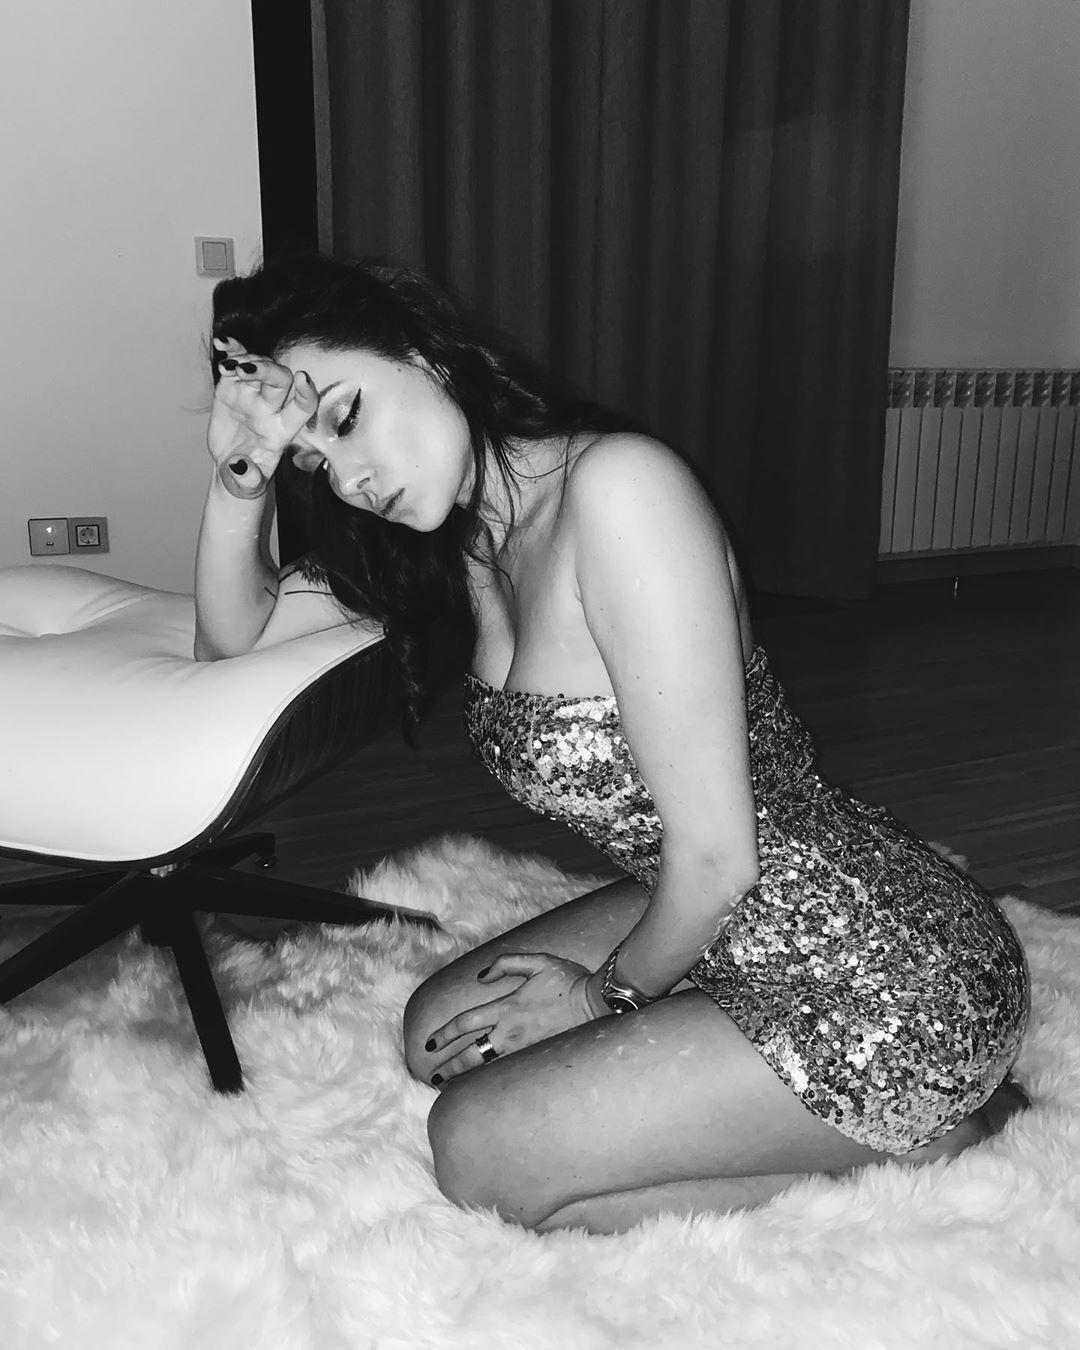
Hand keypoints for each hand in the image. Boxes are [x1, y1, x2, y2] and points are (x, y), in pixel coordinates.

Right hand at [207, 337, 318, 498]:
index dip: (306, 392)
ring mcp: (254, 394)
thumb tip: (240, 466)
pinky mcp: (233, 386)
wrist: (231, 467)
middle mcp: (272, 407)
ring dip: (245, 359)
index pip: (302, 407)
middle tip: (244, 370)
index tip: (303, 378)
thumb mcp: (245, 485)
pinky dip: (232, 350)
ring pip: (259, 366)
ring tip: (227, 367)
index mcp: (283, 429)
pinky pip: (237, 362)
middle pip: (280, 379)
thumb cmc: (246, 478)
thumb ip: (246, 478)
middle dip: (266, 369)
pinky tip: (222, 343)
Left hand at [425, 952, 598, 1085]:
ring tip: (451, 1088)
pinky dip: (491, 1082)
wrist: (597, 1003)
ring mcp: (525, 1049)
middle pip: (472, 1056)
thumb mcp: (537, 961)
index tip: (429, 1045)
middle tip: (434, 1077)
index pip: (465, 1024)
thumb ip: (506, 963)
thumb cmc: (568, 980)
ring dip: (467, 1079)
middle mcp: (511, 1032)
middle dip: (449, 1068)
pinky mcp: (537, 1058)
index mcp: (507, 1007)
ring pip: (488, 1070)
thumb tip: (482, 977)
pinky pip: (508, 1073)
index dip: (444, 1035)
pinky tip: (482, 1088)